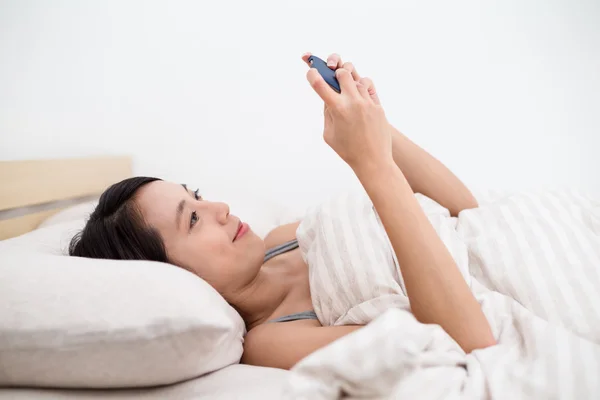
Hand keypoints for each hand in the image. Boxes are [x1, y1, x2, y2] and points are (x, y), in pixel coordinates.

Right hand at [302, 52, 391, 170]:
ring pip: (358, 79)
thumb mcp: (329, 134)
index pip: (320, 85)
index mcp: (338, 109)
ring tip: (348, 93)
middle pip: (343, 73)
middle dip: (336, 74)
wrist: (373, 160)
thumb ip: (327, 113)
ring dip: (350, 83)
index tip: (311, 72)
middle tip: (334, 79)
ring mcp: (367, 103)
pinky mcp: (378, 106)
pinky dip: (362, 90)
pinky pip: (369, 89)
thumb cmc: (348, 150)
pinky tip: (358, 98)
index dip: (313, 75)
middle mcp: (353, 102)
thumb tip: (328, 98)